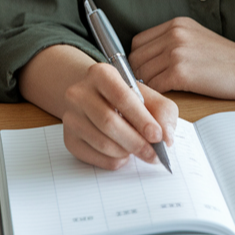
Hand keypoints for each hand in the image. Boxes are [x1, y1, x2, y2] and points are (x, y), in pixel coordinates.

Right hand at [61, 60, 177, 169]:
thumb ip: (163, 113)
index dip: (142, 119)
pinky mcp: (68, 138)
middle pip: (108, 122)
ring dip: (126, 152)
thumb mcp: (148, 96)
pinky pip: (95, 157)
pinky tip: (122, 153)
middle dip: (136, 142)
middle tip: (153, 155)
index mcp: (100, 74)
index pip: (122, 97)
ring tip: (137, 149)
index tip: (157, 136)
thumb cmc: (125, 98)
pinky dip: (114, 161)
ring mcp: (70, 116)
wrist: (94, 99)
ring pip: (102, 143)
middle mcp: (79, 92)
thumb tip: (166, 138)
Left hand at [129, 17, 234, 97]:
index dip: (137, 60)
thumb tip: (149, 59)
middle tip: (147, 88)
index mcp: (176, 24)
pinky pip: (155, 86)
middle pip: (136, 57)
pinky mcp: (181, 72)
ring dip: (147, 86)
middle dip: (138, 75)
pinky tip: (167, 97)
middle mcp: (173, 34)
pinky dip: (157, 94)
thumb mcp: (197, 38)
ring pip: (142, 73)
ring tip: (158, 94)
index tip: (143, 73)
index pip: (138, 42)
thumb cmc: (229, 60)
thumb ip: (172, 42)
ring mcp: (176, 52)